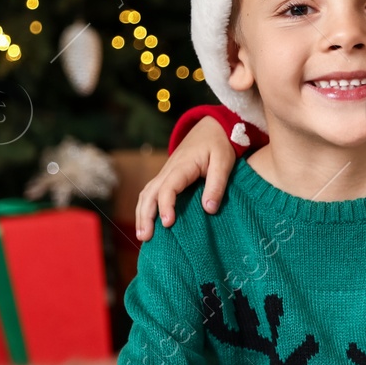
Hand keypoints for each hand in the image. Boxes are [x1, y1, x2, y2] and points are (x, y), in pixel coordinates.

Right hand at [134, 116, 235, 239]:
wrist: (211, 127)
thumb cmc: (219, 144)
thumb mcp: (224, 162)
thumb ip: (217, 185)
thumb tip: (209, 209)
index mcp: (182, 166)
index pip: (168, 188)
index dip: (166, 206)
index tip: (167, 223)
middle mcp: (169, 170)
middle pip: (150, 193)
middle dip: (145, 216)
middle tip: (145, 237)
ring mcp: (166, 173)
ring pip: (147, 193)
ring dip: (142, 214)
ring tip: (142, 236)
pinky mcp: (168, 177)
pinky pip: (152, 192)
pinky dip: (146, 207)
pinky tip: (147, 223)